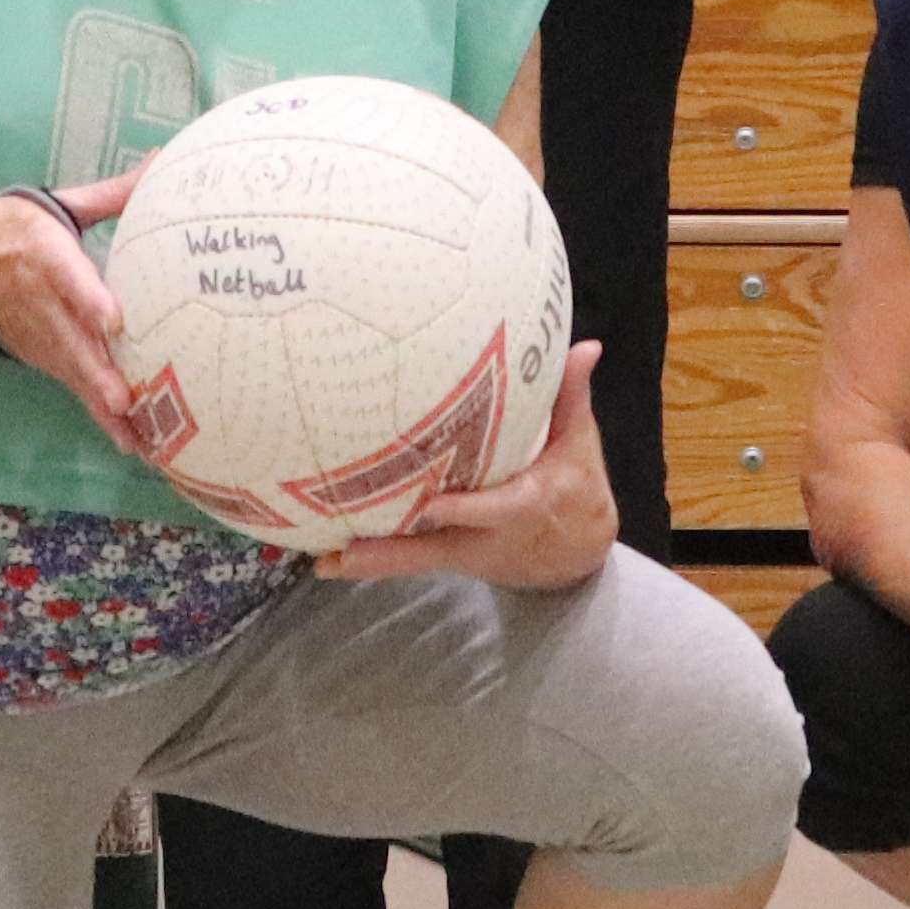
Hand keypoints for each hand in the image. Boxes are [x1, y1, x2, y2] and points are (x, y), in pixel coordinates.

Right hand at [0, 170, 146, 434]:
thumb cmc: (17, 227)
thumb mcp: (57, 204)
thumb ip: (114, 193)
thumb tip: (165, 161)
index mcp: (42, 251)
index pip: (66, 276)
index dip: (87, 297)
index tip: (113, 319)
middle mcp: (37, 299)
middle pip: (69, 338)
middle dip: (96, 372)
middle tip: (123, 399)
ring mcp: (36, 335)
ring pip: (71, 371)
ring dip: (101, 404)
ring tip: (135, 436)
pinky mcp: (39, 357)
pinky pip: (72, 385)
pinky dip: (97, 413)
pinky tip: (130, 439)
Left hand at [321, 345, 619, 590]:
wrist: (579, 554)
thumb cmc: (577, 485)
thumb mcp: (581, 442)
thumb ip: (572, 395)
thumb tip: (585, 346)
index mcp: (526, 504)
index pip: (496, 509)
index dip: (467, 510)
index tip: (433, 504)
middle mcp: (489, 536)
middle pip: (438, 548)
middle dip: (394, 552)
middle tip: (347, 550)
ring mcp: (467, 551)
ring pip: (415, 560)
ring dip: (371, 561)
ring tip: (323, 559)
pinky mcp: (452, 556)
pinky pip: (409, 561)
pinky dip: (371, 562)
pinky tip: (326, 562)